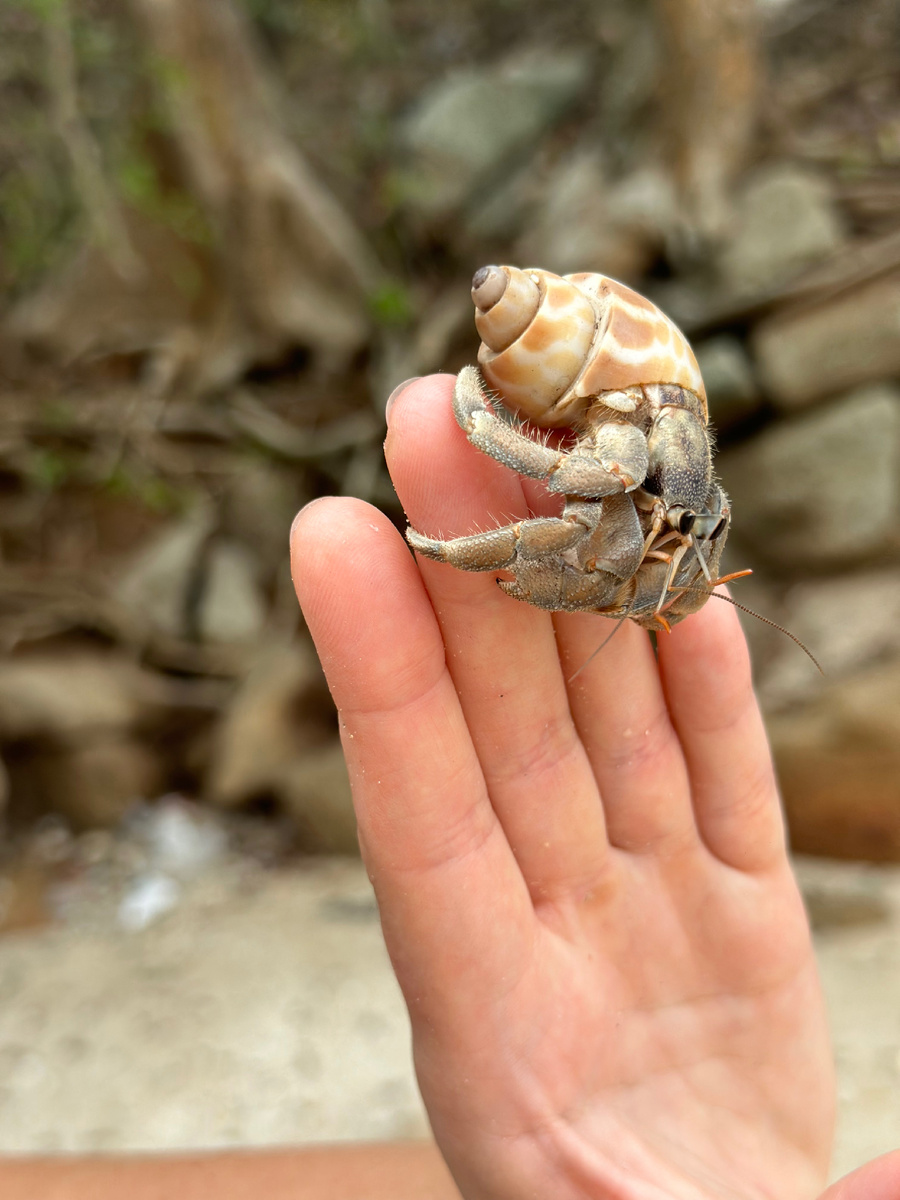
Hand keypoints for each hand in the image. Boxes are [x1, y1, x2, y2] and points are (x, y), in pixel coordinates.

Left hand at [291, 375, 834, 1199]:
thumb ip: (691, 1174)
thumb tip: (845, 1161)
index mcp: (494, 1027)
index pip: (421, 814)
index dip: (378, 671)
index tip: (331, 531)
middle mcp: (559, 931)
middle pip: (505, 717)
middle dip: (470, 564)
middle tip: (431, 414)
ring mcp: (651, 906)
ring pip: (604, 714)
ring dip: (579, 584)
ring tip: (548, 451)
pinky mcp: (740, 907)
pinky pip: (717, 766)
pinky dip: (699, 675)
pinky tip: (678, 579)